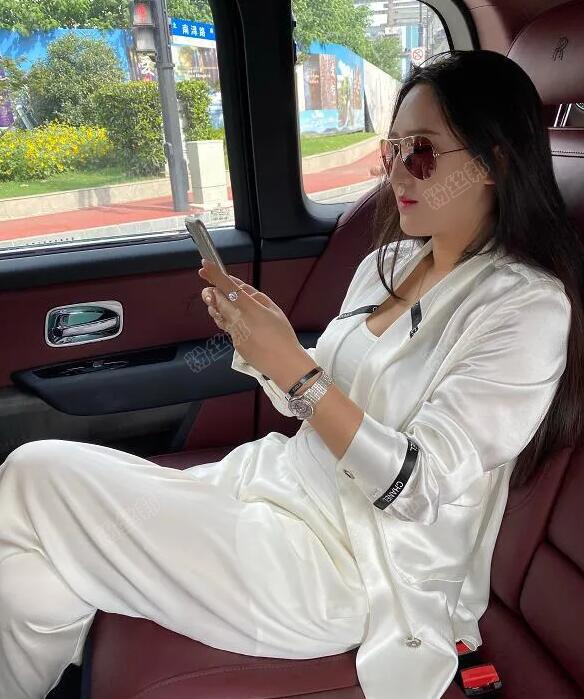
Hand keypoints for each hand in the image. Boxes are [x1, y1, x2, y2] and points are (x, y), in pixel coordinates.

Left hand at [198, 259, 306, 380]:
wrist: (283, 363)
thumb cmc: (283, 335)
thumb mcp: (273, 309)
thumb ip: (254, 296)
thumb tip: (239, 288)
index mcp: (250, 308)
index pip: (228, 287)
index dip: (215, 275)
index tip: (205, 266)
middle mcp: (238, 320)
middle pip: (216, 301)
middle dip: (211, 292)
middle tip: (209, 286)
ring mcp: (233, 333)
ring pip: (218, 314)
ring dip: (216, 306)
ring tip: (219, 302)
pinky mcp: (233, 343)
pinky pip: (227, 327)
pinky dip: (228, 321)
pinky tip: (240, 323)